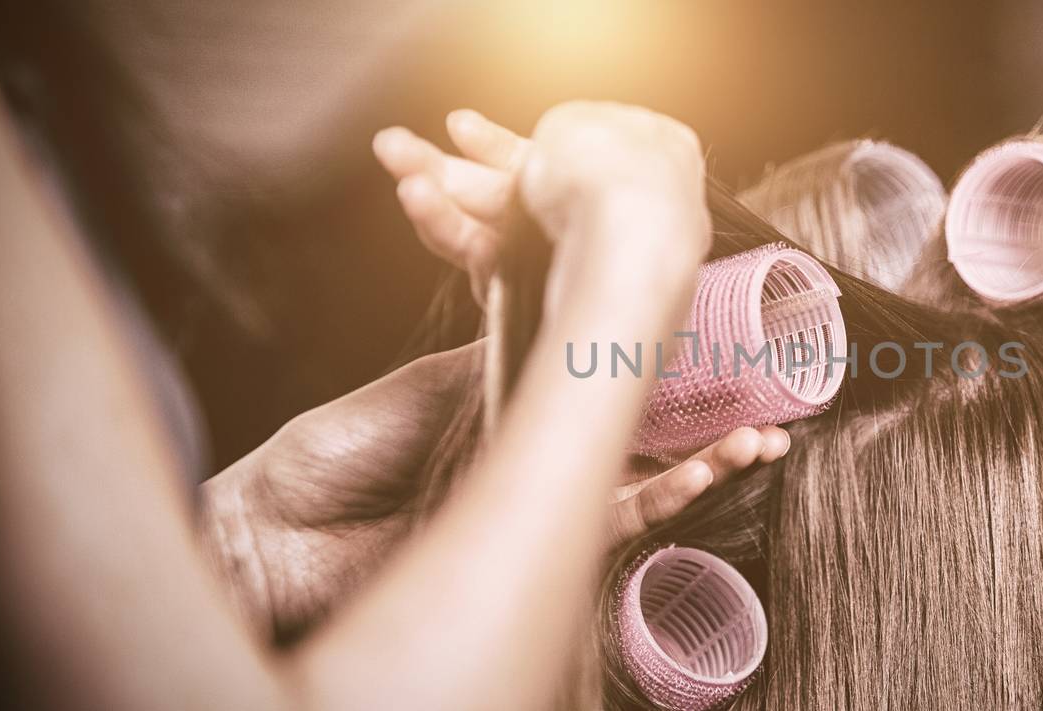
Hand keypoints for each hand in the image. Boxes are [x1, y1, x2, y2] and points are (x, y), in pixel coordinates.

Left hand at [203, 106, 761, 642]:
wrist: (275, 542)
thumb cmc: (326, 460)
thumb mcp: (417, 391)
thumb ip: (488, 360)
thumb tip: (554, 320)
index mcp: (504, 400)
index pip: (594, 372)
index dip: (650, 355)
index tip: (700, 327)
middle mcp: (532, 451)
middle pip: (633, 427)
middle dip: (703, 411)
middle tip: (766, 391)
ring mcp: (535, 503)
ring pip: (641, 478)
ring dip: (706, 458)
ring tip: (762, 437)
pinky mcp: (529, 549)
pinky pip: (613, 526)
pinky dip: (663, 498)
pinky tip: (706, 475)